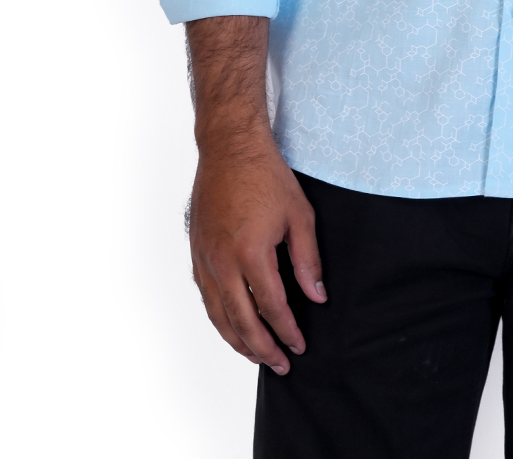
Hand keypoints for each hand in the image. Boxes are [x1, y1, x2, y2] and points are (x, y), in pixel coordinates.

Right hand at [189, 133, 325, 372]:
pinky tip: (232, 326)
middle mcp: (222, 261)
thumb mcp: (299, 214)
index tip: (300, 345)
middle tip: (281, 364)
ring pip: (218, 315)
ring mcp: (205, 258)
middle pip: (241, 321)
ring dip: (237, 341)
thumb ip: (308, 259)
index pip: (271, 306)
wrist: (229, 148)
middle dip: (262, 348)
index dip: (287, 331)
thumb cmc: (266, 176)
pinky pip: (206, 297)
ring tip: (257, 356)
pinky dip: (219, 318)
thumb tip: (316, 296)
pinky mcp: (196, 252)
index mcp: (251, 252)